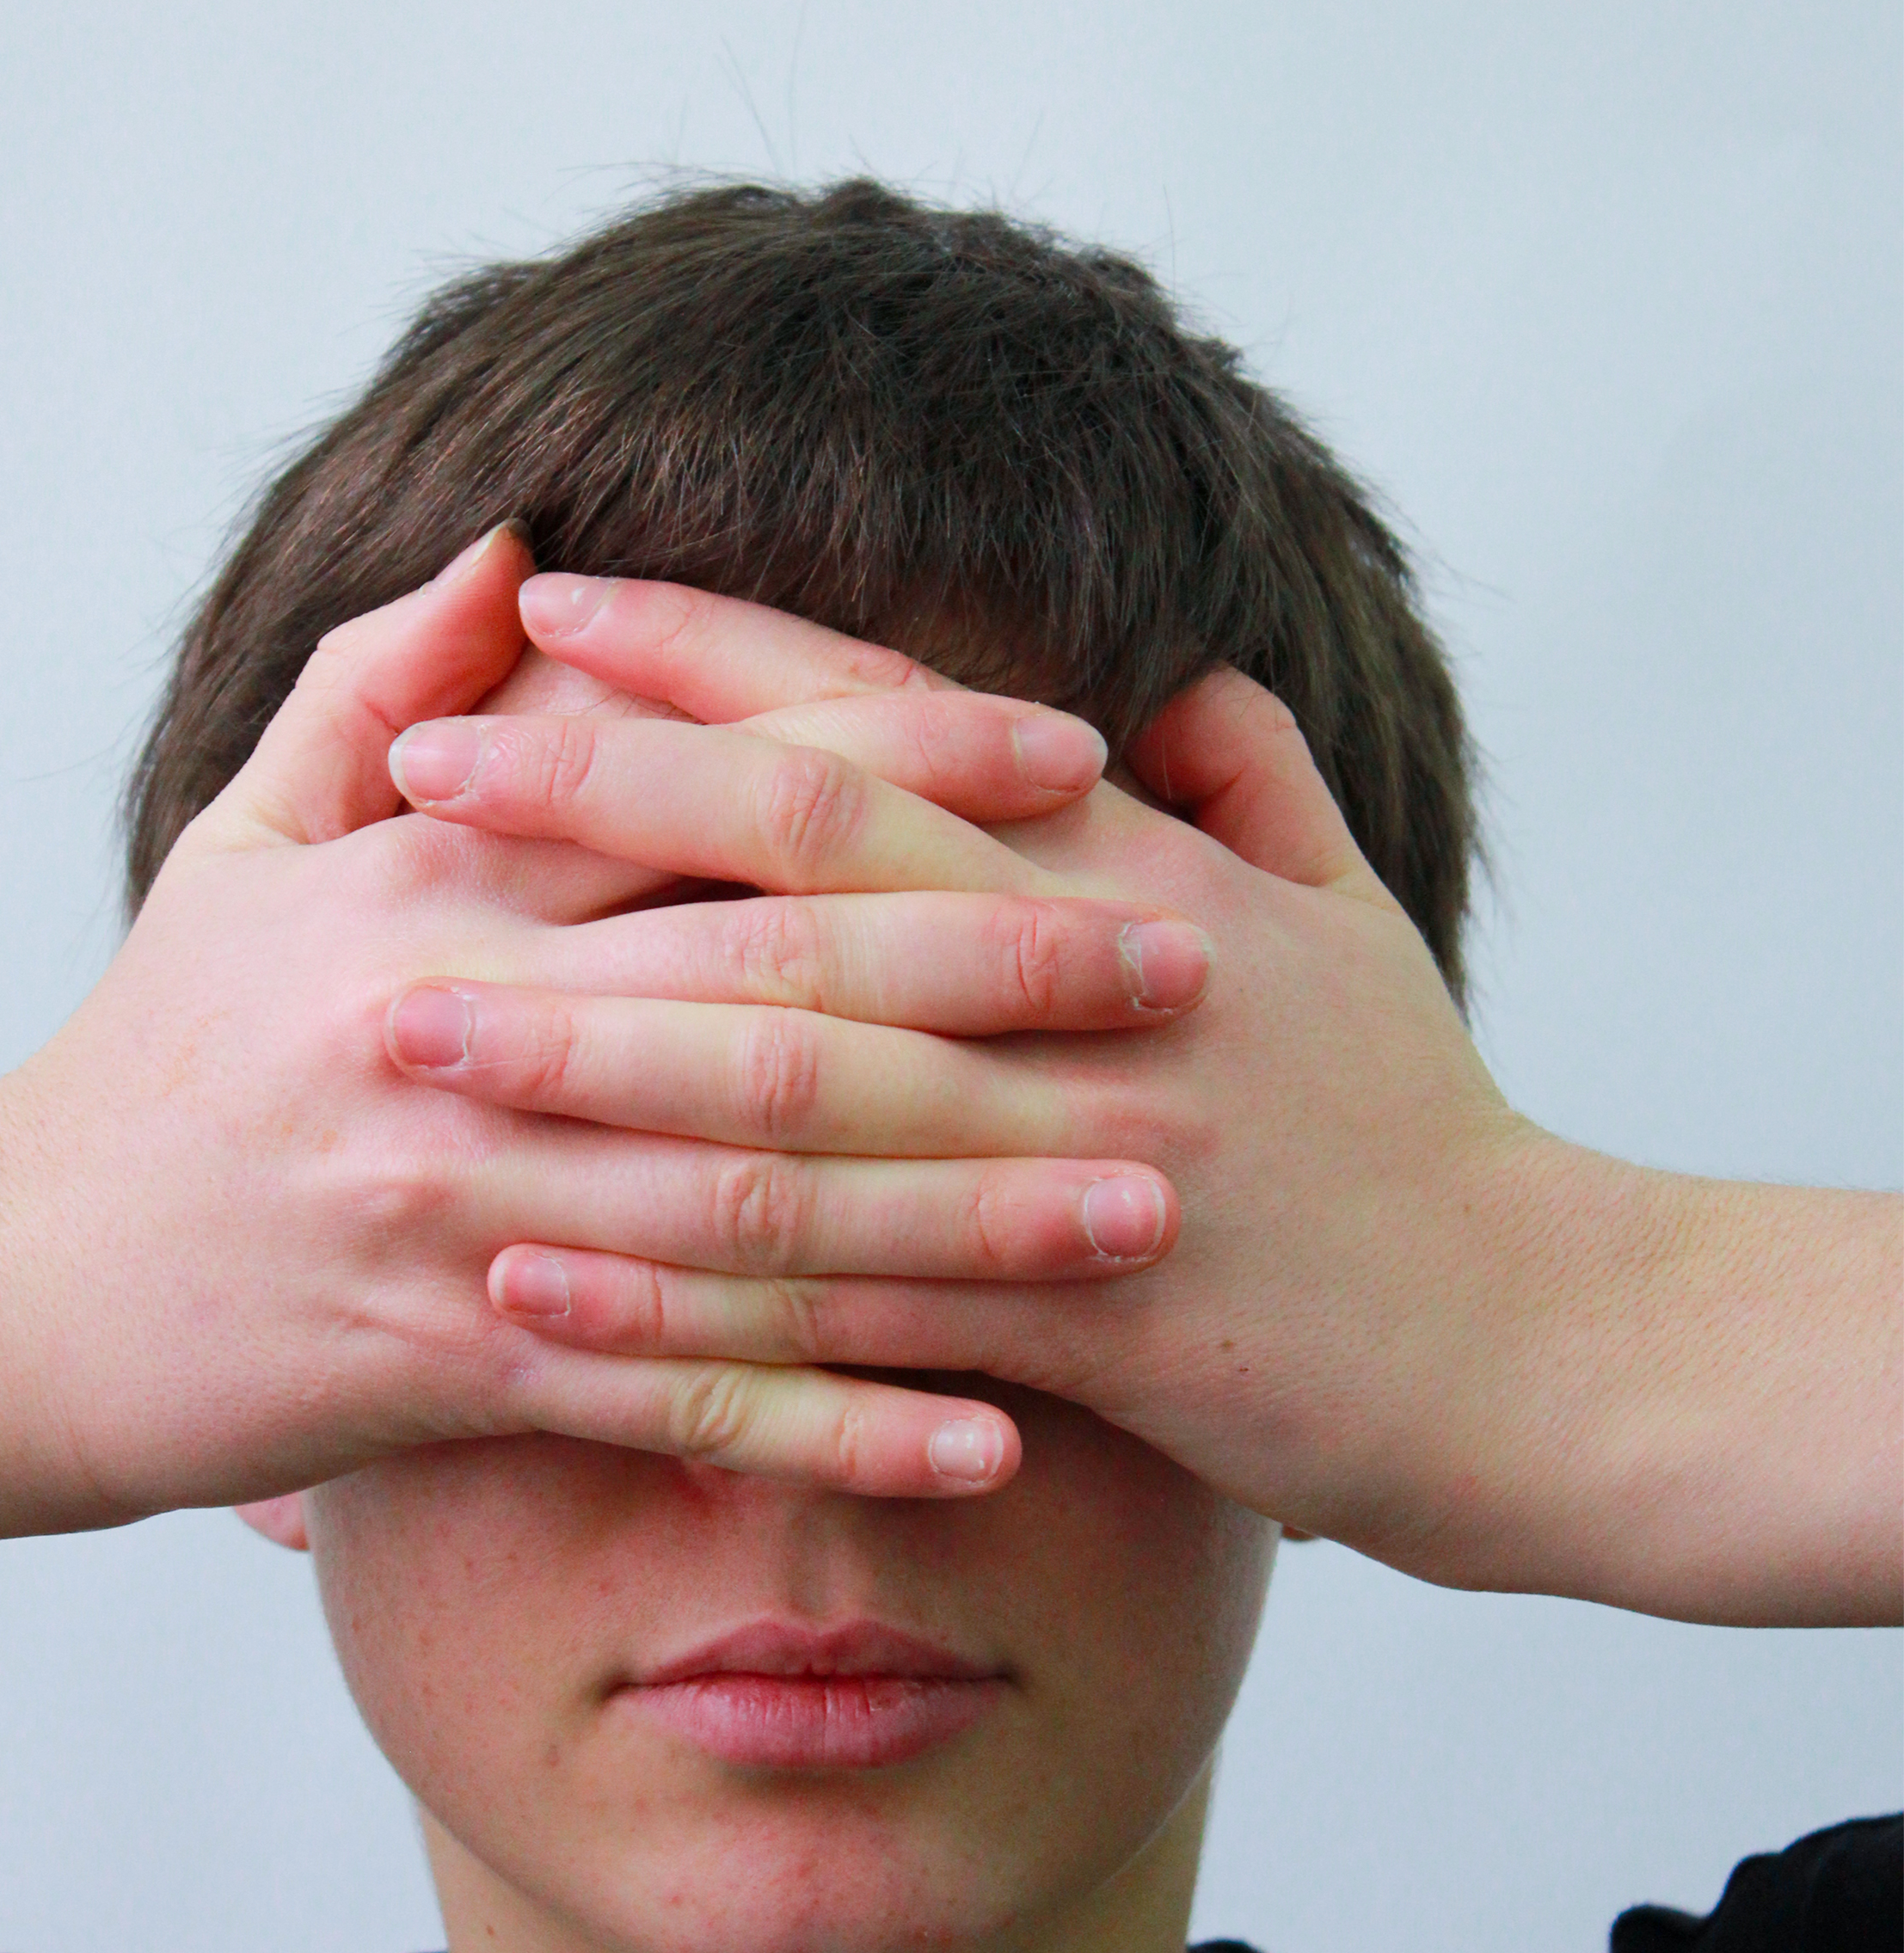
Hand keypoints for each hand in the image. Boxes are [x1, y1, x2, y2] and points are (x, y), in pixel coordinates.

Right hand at [0, 535, 1200, 1570]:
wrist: (10, 1288)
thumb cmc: (158, 1049)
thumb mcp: (245, 837)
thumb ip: (381, 676)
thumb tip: (524, 541)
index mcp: (422, 886)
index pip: (701, 795)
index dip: (901, 763)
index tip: (1074, 749)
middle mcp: (455, 1041)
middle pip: (771, 995)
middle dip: (994, 976)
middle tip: (1185, 963)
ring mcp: (461, 1218)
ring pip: (756, 1211)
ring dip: (964, 1217)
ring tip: (1143, 1206)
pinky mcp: (458, 1376)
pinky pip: (681, 1400)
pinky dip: (839, 1422)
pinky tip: (992, 1437)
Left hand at [430, 575, 1901, 1623]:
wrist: (1547, 1349)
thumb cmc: (1422, 1128)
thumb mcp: (1357, 918)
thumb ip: (1254, 779)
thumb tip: (1164, 673)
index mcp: (1141, 869)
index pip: (891, 722)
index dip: (712, 657)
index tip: (543, 603)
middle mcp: (1101, 982)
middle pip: (812, 868)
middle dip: (595, 811)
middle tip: (404, 768)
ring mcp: (1088, 1154)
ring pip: (798, 1085)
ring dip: (588, 1048)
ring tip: (407, 1023)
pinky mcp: (1084, 1330)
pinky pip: (843, 1308)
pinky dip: (678, 1289)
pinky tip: (533, 1272)